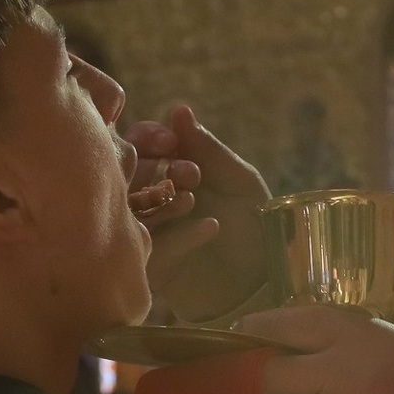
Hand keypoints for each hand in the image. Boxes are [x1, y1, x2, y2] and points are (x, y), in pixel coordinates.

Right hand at [127, 106, 269, 320]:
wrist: (267, 283)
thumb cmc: (256, 226)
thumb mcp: (240, 182)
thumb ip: (209, 149)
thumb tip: (178, 110)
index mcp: (168, 172)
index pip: (140, 144)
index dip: (150, 138)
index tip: (171, 142)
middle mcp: (151, 200)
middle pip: (126, 174)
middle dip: (155, 168)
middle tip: (190, 174)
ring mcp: (146, 234)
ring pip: (132, 210)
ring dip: (164, 200)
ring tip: (195, 199)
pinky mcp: (150, 268)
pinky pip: (151, 248)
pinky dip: (180, 236)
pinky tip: (211, 228)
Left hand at [238, 306, 393, 393]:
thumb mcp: (377, 335)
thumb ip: (331, 335)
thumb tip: (277, 337)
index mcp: (343, 331)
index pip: (279, 324)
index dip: (254, 329)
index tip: (240, 334)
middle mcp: (328, 368)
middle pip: (266, 373)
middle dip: (263, 381)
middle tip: (273, 387)